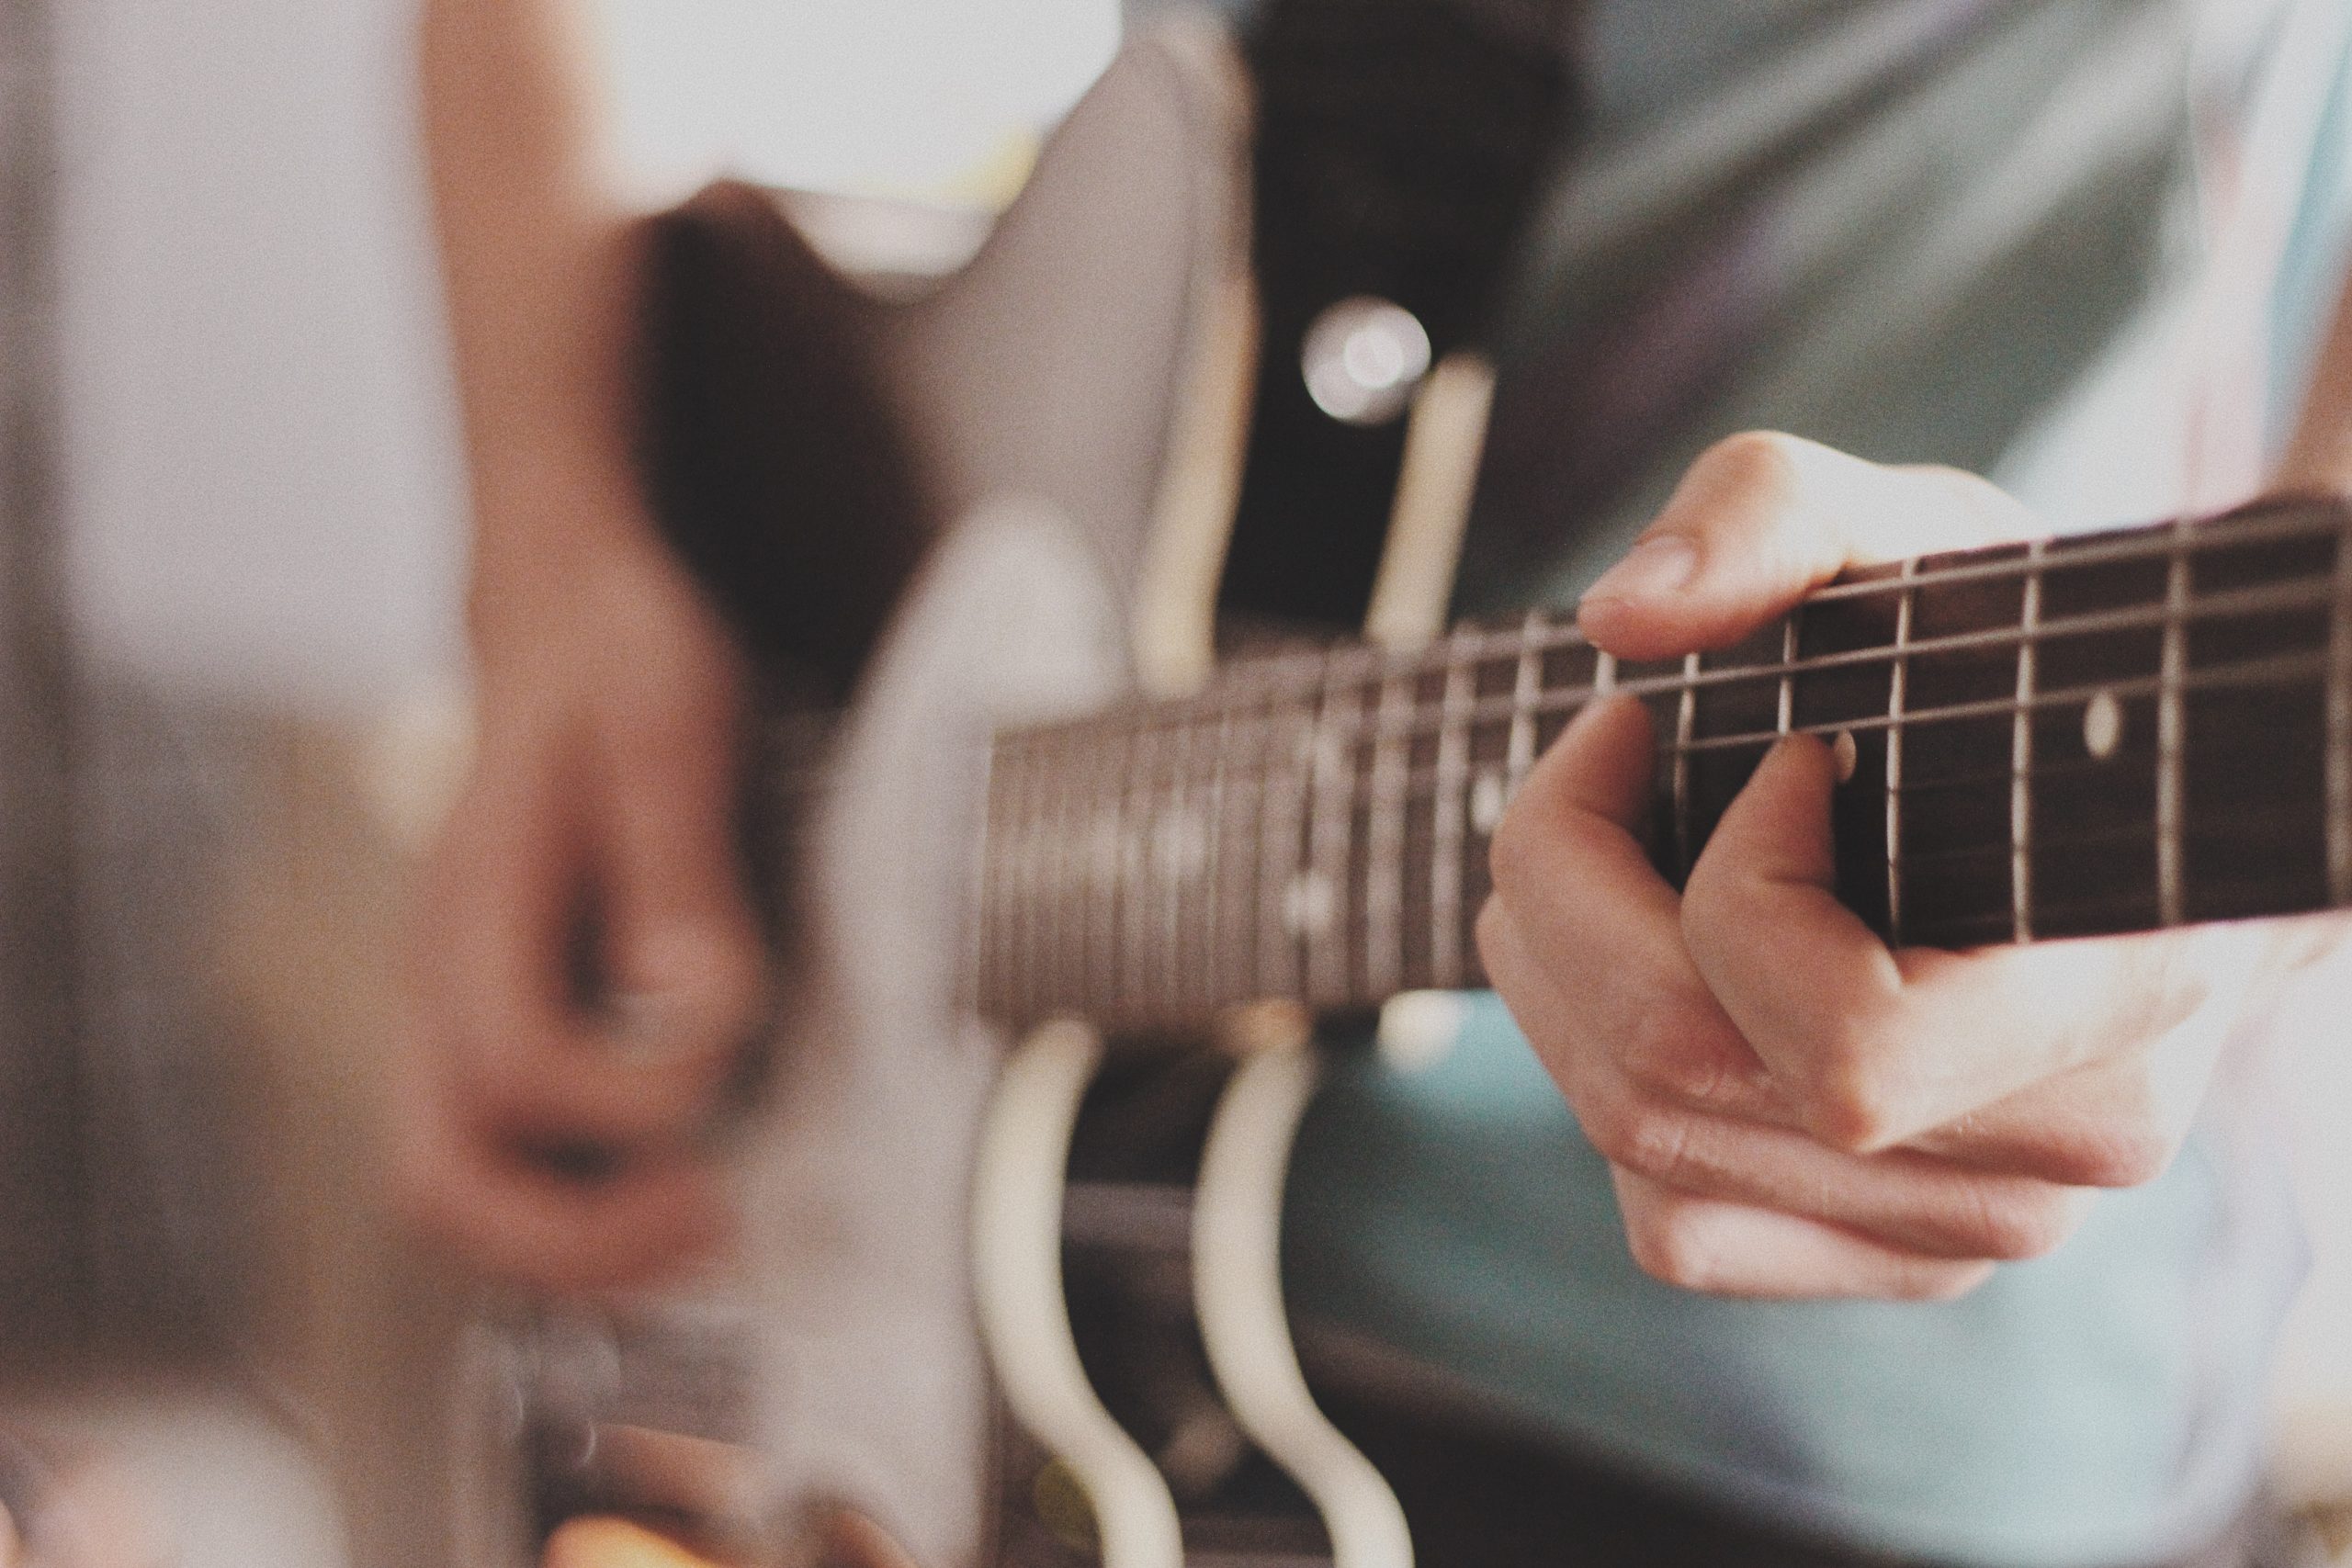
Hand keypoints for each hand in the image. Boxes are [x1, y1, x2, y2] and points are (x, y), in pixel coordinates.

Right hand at [400, 480, 766, 1292]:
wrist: (565, 620)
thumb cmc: (617, 664)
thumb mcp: (670, 728)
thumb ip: (680, 869)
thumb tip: (698, 1007)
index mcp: (475, 909)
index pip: (515, 1066)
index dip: (628, 1099)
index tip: (729, 1063)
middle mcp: (443, 982)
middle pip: (441, 1181)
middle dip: (576, 1242)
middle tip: (713, 1223)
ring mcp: (462, 1013)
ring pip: (465, 1192)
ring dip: (580, 1248)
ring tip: (708, 1226)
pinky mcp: (505, 1024)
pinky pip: (513, 1160)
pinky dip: (586, 1208)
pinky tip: (685, 1182)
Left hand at [1476, 433, 2337, 1298]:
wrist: (2135, 802)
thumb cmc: (2021, 668)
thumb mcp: (1916, 537)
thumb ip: (1776, 515)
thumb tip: (1621, 619)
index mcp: (2120, 987)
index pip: (1844, 1049)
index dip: (1739, 890)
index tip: (1778, 750)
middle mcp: (2056, 1148)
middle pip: (1678, 1089)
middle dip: (1567, 896)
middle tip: (1603, 761)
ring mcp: (1979, 1227)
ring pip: (1647, 1160)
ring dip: (1559, 983)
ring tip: (1598, 854)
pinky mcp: (1904, 1257)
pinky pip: (1676, 1224)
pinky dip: (1608, 1089)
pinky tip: (1646, 966)